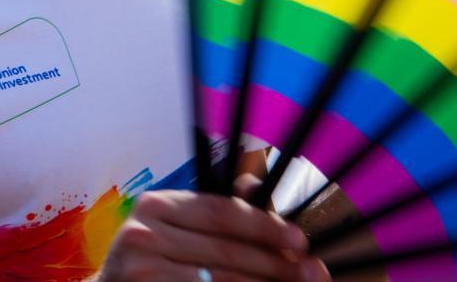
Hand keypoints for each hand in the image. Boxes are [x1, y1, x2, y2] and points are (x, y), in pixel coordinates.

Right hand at [100, 189, 326, 281]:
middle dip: (275, 264)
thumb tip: (254, 183)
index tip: (300, 240)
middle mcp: (143, 235)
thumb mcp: (176, 228)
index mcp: (156, 206)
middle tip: (314, 272)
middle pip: (225, 252)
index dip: (265, 226)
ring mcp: (142, 271)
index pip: (220, 212)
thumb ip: (214, 210)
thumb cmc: (153, 260)